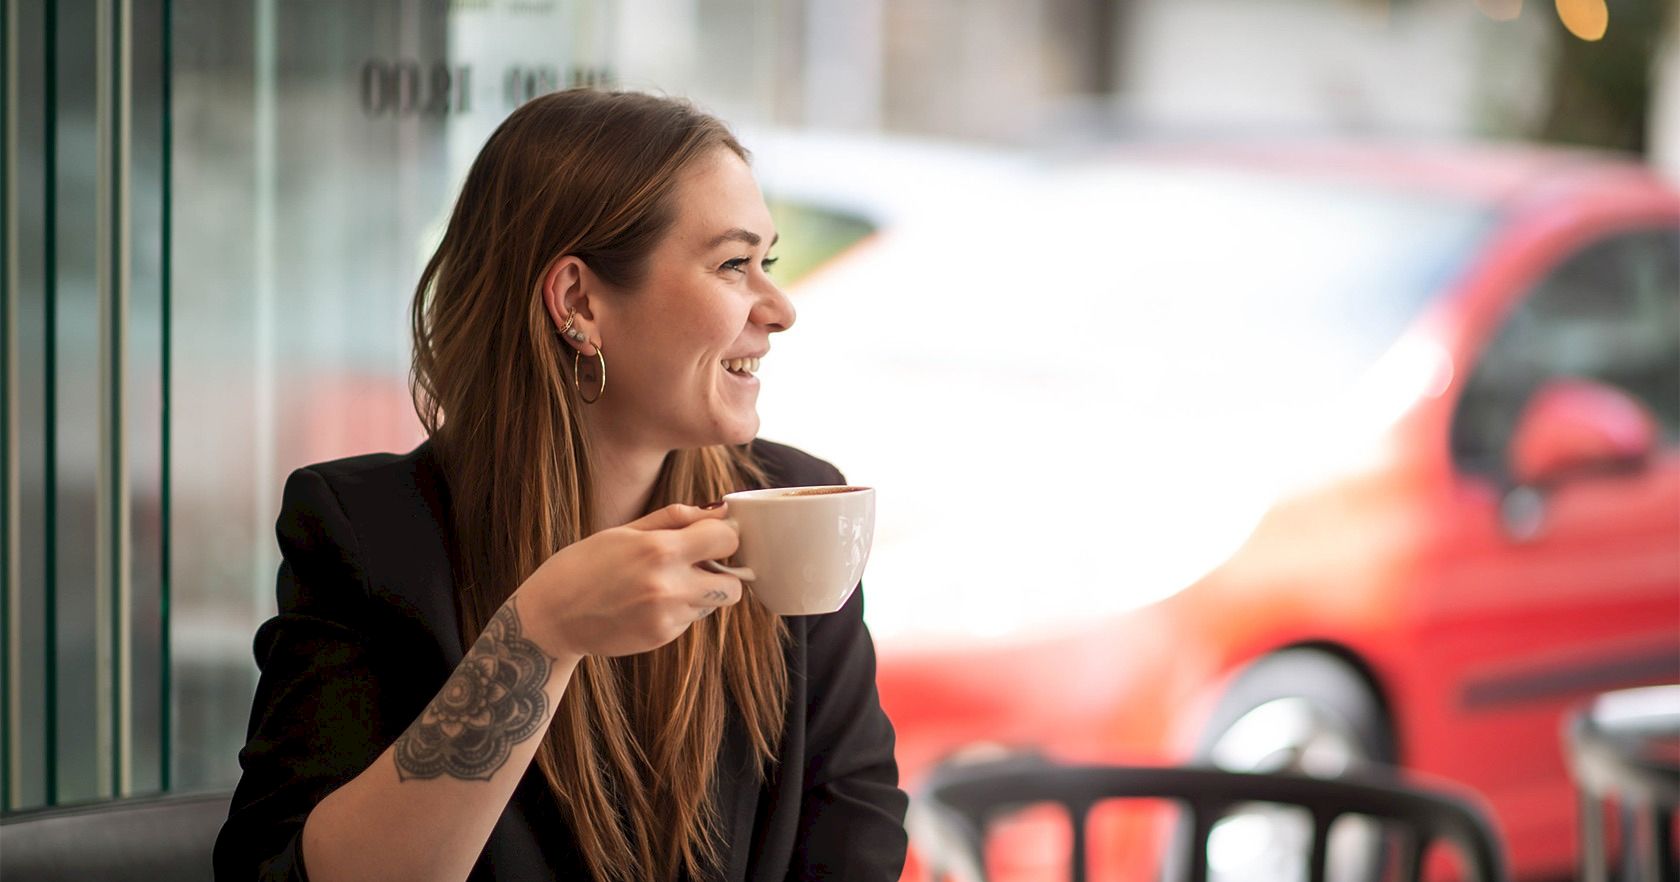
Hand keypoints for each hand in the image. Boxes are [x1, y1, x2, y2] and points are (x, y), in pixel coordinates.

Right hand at [511, 503, 743, 659]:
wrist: (551, 616)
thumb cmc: (585, 564)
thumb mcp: (626, 531)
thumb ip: (676, 519)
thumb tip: (719, 510)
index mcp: (660, 550)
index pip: (726, 540)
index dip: (723, 536)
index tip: (712, 536)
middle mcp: (669, 586)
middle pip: (734, 584)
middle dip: (723, 573)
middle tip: (699, 564)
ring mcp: (667, 616)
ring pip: (713, 604)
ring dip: (701, 592)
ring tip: (664, 583)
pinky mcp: (661, 637)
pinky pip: (690, 620)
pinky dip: (680, 610)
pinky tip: (648, 603)